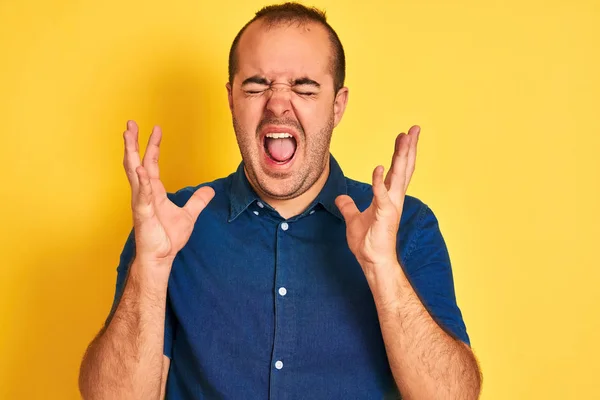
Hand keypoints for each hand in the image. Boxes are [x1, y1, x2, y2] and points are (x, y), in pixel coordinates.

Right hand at [123, 121, 214, 267]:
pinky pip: (141, 194)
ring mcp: (141, 202)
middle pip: (136, 162)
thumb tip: (210, 191)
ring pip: (133, 173)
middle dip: (133, 142)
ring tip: (128, 136)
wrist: (162, 257)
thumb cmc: (168, 238)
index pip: (151, 162)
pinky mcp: (142, 213)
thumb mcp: (189, 215)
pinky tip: (141, 169)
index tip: (156, 128)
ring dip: (130, 154)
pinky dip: (141, 182)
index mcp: (154, 191)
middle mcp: (144, 192)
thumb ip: (198, 201)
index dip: (153, 145)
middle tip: (129, 123)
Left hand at [335, 125, 419, 275]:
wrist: (372, 261)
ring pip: (398, 176)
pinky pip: (381, 195)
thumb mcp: (353, 219)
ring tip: (406, 138)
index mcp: (388, 197)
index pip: (397, 170)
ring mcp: (391, 206)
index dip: (402, 153)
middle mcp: (393, 198)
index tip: (405, 136)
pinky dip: (379, 182)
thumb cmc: (368, 242)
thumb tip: (340, 198)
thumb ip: (348, 207)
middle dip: (408, 148)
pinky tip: (379, 168)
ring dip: (402, 156)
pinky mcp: (384, 215)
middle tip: (414, 129)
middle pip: (403, 168)